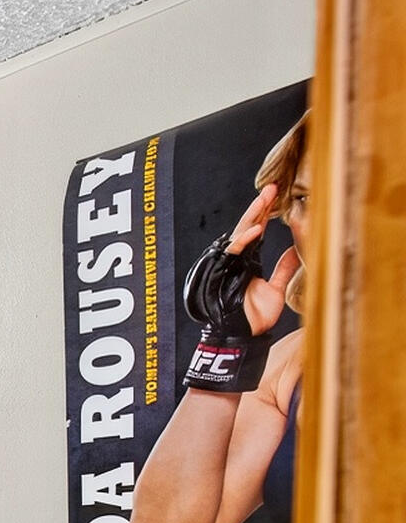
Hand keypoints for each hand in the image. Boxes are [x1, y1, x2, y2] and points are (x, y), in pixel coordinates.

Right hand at [230, 184, 303, 330]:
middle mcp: (238, 259)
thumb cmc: (256, 317)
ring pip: (240, 233)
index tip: (278, 195)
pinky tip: (259, 227)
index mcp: (248, 261)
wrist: (244, 335)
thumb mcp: (277, 289)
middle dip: (260, 205)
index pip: (257, 230)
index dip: (266, 213)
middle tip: (273, 186)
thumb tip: (297, 252)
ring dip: (253, 214)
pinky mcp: (225, 272)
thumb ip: (284, 270)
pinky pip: (234, 251)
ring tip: (267, 196)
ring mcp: (230, 264)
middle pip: (248, 226)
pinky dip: (245, 238)